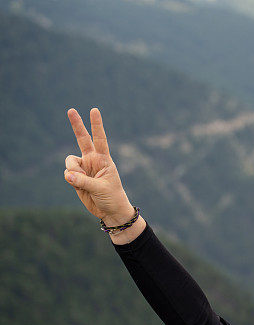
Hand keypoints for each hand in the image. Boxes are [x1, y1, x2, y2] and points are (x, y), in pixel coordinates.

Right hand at [64, 107, 132, 224]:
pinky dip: (71, 180)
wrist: (109, 211)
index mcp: (104, 160)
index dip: (96, 125)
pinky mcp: (76, 177)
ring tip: (81, 181)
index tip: (94, 110)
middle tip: (71, 110)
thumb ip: (84, 181)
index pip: (100, 139)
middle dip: (77, 125)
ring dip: (73, 170)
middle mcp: (93, 160)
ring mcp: (83, 168)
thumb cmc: (112, 197)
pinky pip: (67, 174)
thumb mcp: (101, 188)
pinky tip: (79, 186)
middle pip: (82, 139)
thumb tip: (68, 175)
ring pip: (70, 161)